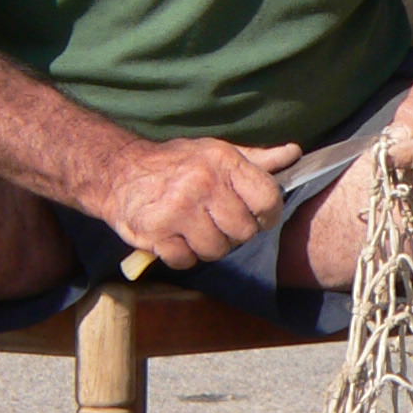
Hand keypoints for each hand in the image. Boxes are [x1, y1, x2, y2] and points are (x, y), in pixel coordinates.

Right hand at [101, 137, 299, 267]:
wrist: (118, 171)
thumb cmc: (176, 163)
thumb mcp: (216, 152)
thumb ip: (257, 160)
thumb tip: (294, 154)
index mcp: (223, 162)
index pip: (268, 199)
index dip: (267, 215)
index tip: (256, 217)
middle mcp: (202, 184)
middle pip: (243, 232)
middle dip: (234, 233)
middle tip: (218, 222)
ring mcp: (178, 210)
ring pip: (217, 250)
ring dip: (208, 246)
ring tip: (195, 229)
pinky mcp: (156, 233)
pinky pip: (187, 261)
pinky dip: (183, 255)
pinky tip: (175, 237)